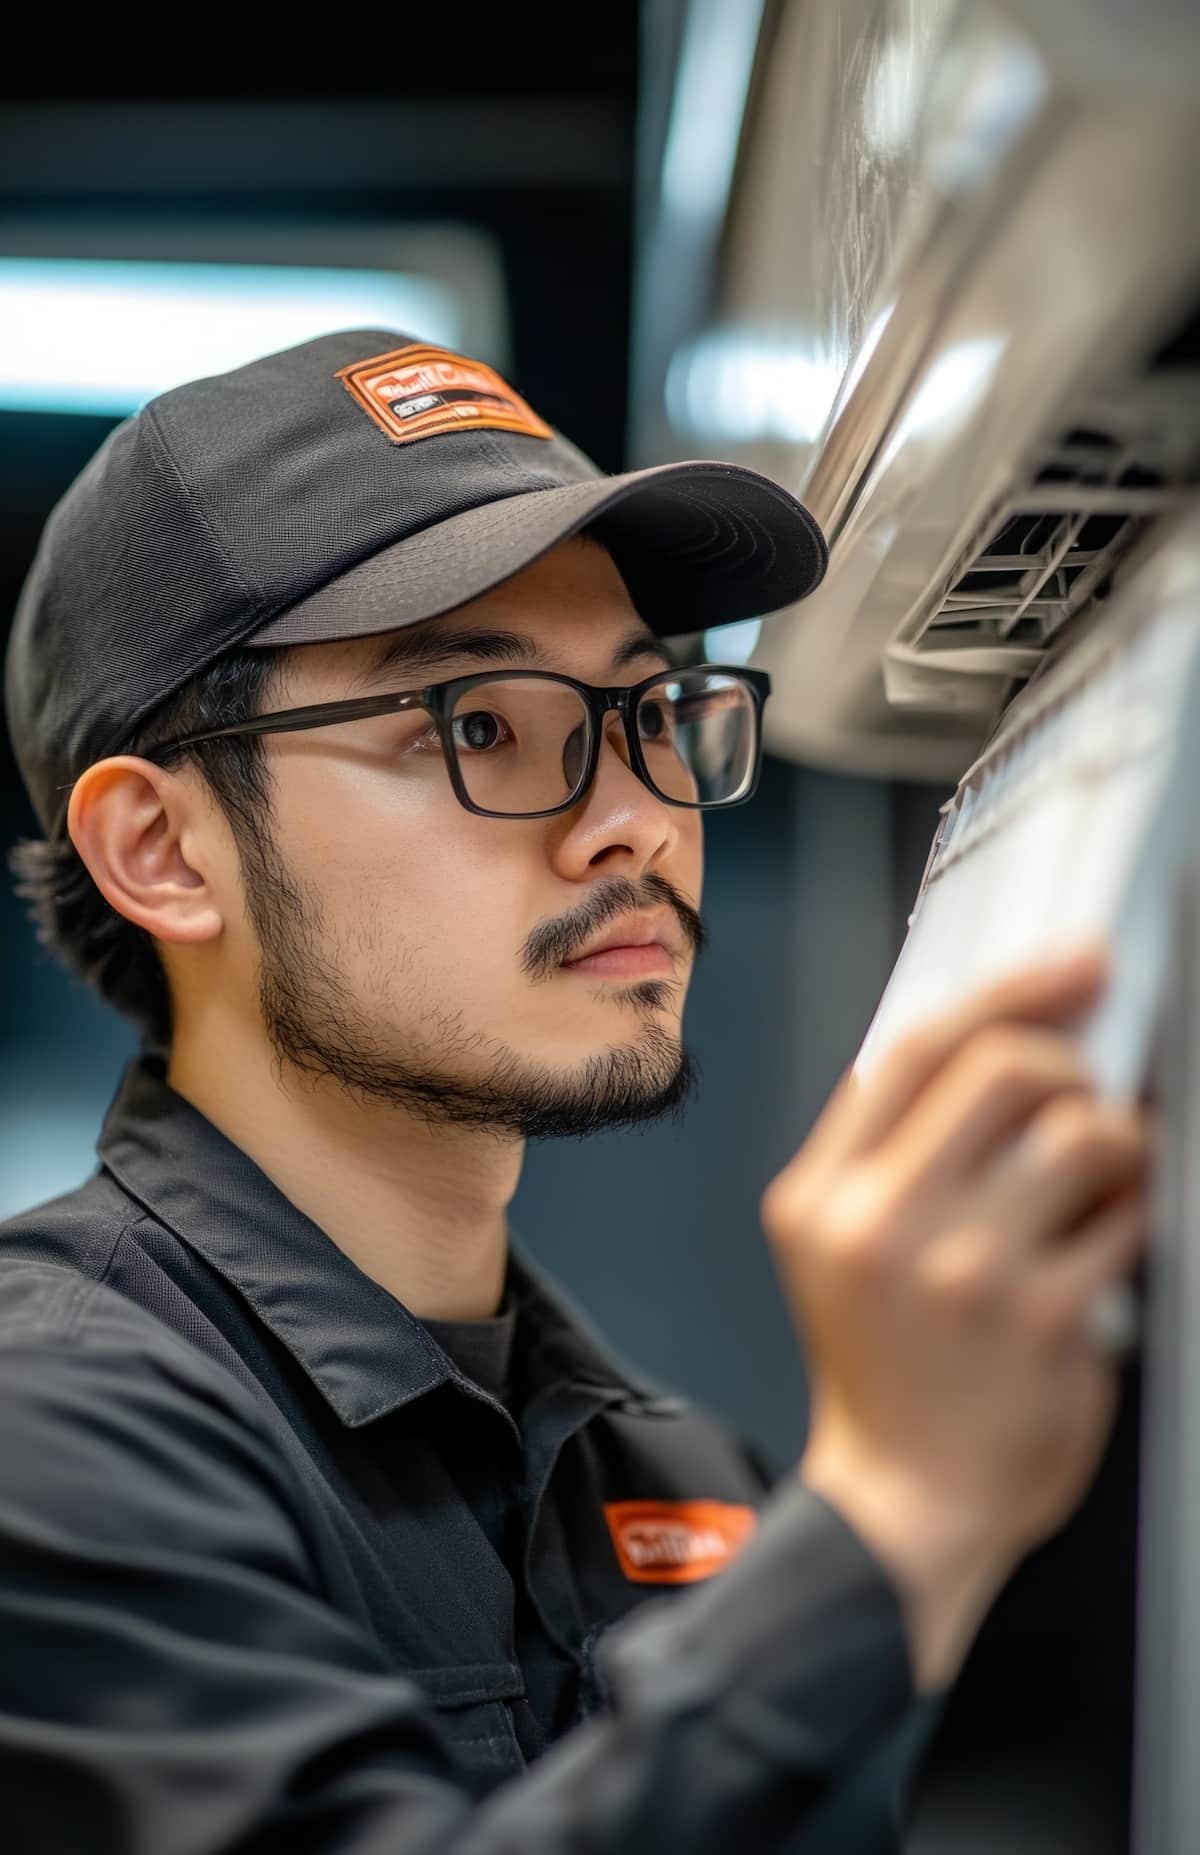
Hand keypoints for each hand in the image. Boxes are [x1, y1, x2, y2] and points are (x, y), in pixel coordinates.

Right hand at [760, 950, 1152, 1689]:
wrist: (900, 1503)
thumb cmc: (883, 1371)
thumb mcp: (837, 1246)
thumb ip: (890, 1151)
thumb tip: (1003, 1044)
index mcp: (820, 1195)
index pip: (913, 1050)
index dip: (1008, 993)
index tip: (1076, 967)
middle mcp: (878, 1223)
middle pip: (1003, 1071)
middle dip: (1071, 1069)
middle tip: (1088, 1100)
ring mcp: (961, 1270)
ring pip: (1080, 1134)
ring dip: (1117, 1141)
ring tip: (1105, 1179)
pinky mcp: (1039, 1318)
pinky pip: (1125, 1221)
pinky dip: (1134, 1214)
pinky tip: (1110, 1239)